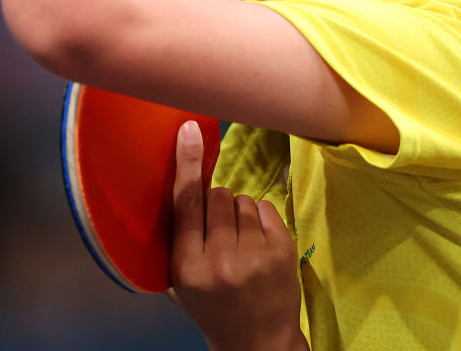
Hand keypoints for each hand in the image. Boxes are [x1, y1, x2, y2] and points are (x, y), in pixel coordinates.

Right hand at [170, 121, 307, 350]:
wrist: (256, 343)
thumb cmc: (213, 307)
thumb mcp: (182, 282)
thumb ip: (178, 238)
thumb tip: (183, 179)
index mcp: (188, 268)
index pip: (185, 204)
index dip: (186, 163)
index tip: (188, 131)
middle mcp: (220, 261)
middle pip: (216, 196)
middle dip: (216, 206)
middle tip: (220, 233)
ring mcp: (255, 256)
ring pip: (241, 200)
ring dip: (238, 214)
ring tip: (240, 244)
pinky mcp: (282, 251)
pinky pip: (265, 208)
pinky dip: (259, 220)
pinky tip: (258, 245)